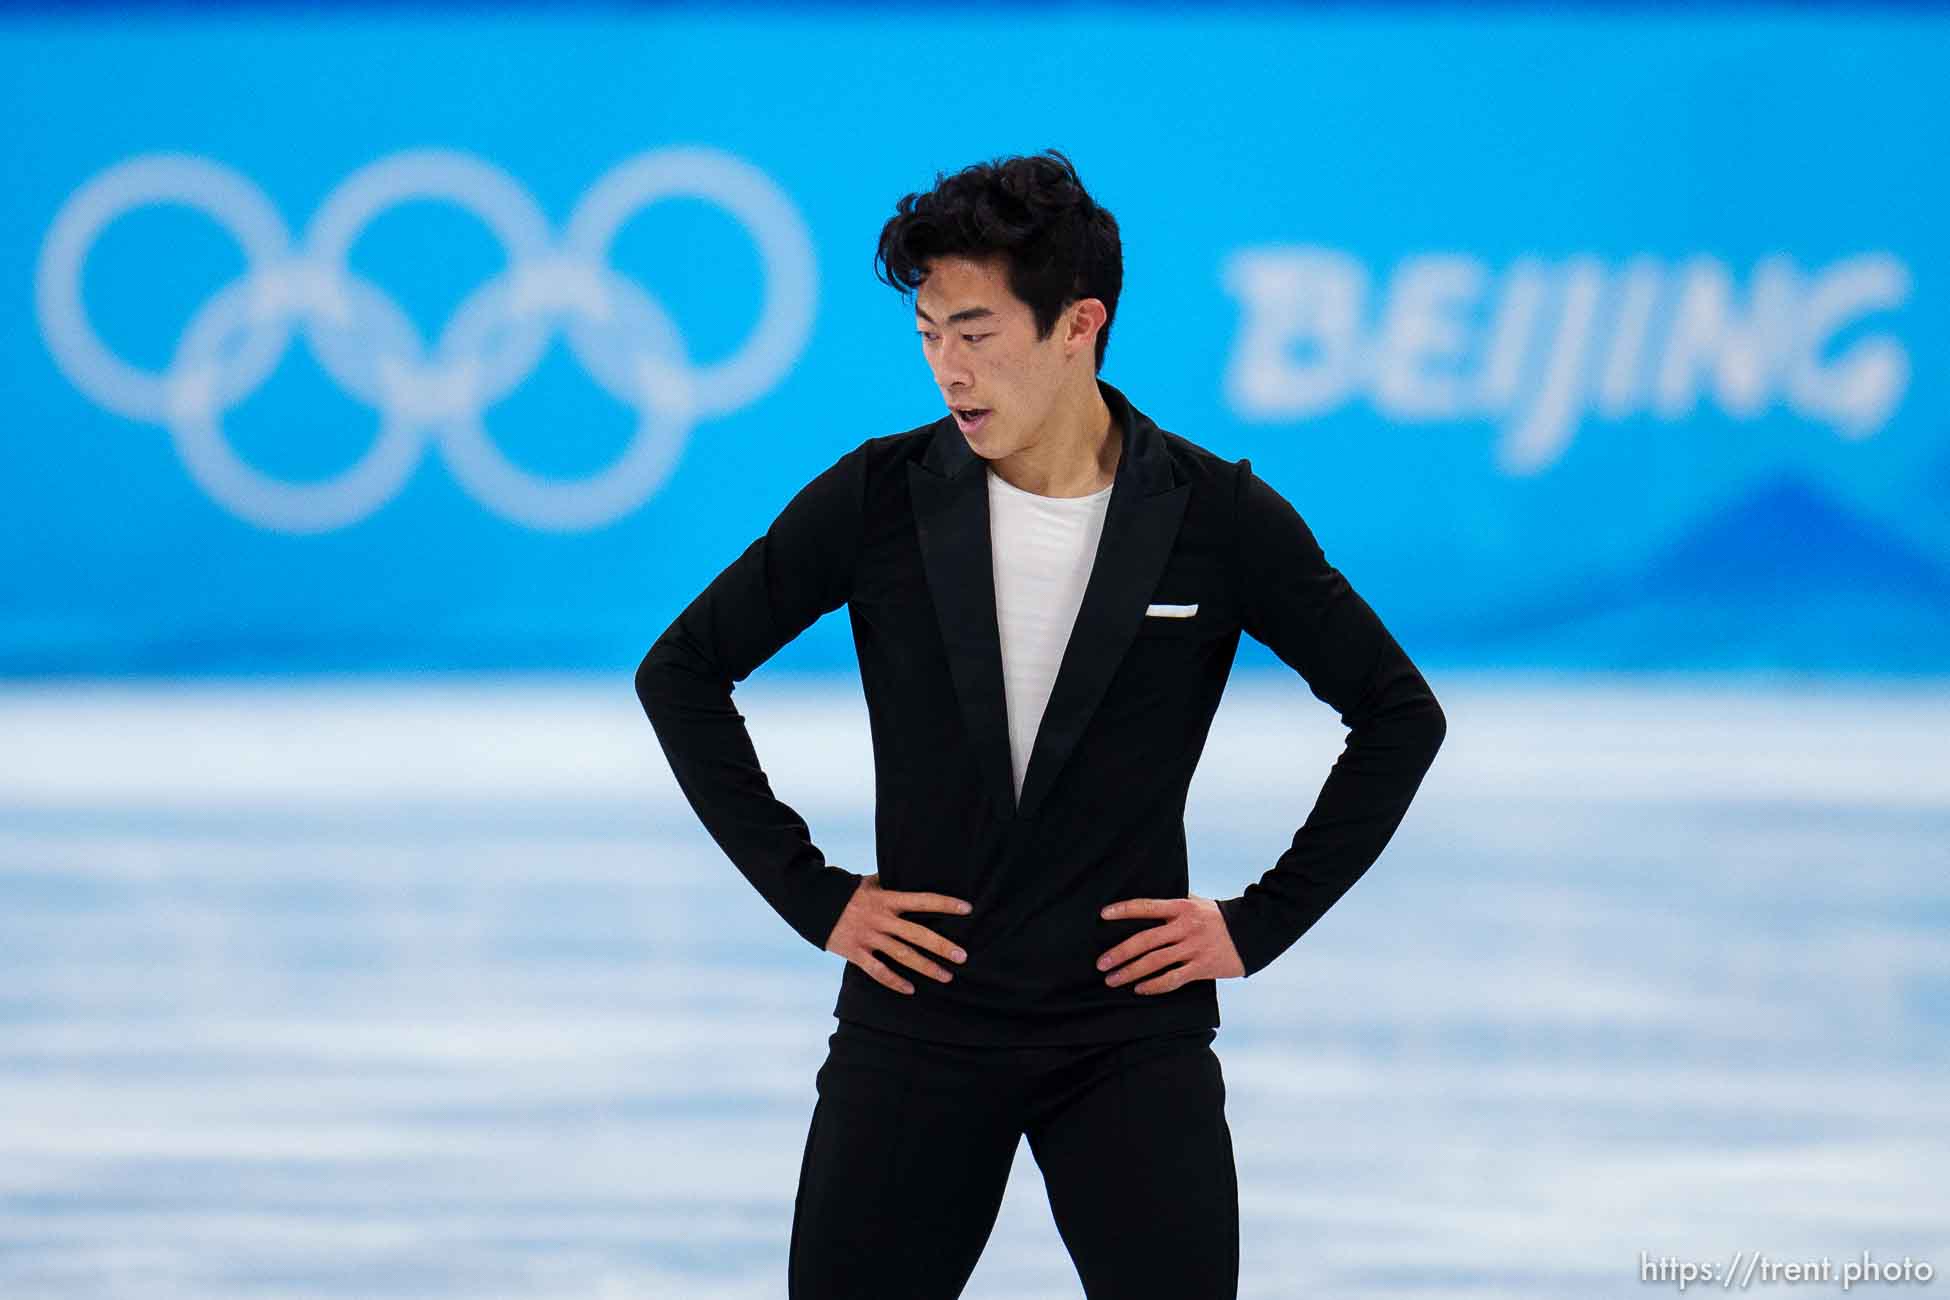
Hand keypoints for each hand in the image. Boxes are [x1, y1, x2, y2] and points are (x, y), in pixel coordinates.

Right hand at [824, 873, 971, 995]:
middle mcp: (880, 919)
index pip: (921, 900)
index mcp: (886, 899)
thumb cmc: (844, 891)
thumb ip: (889, 882)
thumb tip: (910, 872)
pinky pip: (878, 971)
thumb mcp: (868, 882)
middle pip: (916, 934)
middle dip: (941, 946)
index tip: (967, 909)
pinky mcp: (855, 952)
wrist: (811, 902)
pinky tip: (911, 989)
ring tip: (946, 976)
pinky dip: (894, 981)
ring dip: (926, 967)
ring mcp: (868, 937)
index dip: (944, 904)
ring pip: (902, 955)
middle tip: (963, 956)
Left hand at [1096, 894, 1244, 993]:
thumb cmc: (1220, 917)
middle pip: (1145, 940)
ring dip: (1131, 972)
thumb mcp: (1198, 903)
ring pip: (1155, 962)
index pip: (1147, 906)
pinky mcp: (1203, 967)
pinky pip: (1173, 979)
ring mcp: (1194, 948)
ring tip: (1112, 980)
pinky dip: (1154, 985)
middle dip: (1120, 953)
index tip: (1103, 915)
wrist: (1255, 931)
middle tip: (1101, 963)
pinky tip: (1140, 989)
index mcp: (1182, 907)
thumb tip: (1150, 902)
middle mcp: (1185, 927)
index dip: (1124, 910)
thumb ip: (1174, 905)